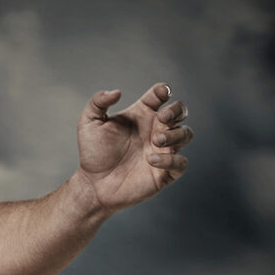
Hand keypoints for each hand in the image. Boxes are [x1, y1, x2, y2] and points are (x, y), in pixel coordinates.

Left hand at [73, 83, 193, 211]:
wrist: (93, 184)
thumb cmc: (93, 153)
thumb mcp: (89, 123)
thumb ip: (98, 102)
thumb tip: (117, 92)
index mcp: (141, 115)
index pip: (160, 96)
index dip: (164, 90)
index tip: (161, 93)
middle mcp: (155, 130)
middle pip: (180, 112)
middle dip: (177, 110)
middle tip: (162, 117)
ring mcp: (162, 151)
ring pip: (186, 134)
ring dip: (175, 134)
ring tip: (156, 140)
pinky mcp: (164, 172)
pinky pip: (181, 163)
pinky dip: (171, 160)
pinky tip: (151, 161)